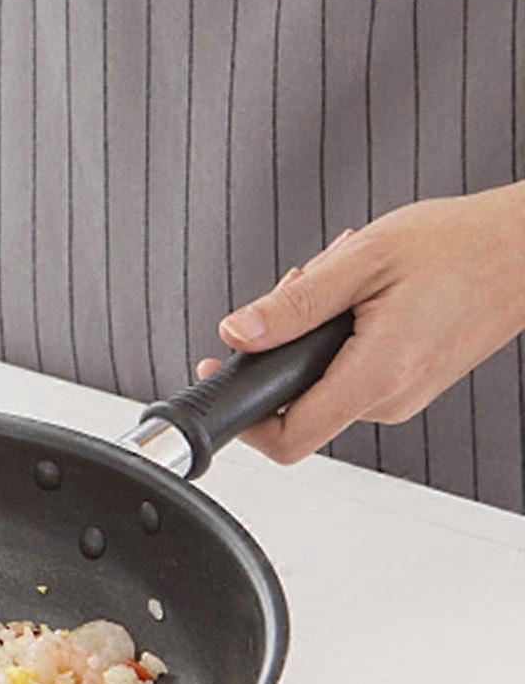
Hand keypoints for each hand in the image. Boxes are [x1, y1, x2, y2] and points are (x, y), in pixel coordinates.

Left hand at [196, 184, 524, 463]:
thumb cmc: (461, 245)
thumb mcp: (363, 260)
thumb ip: (294, 305)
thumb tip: (239, 333)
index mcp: (378, 375)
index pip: (288, 438)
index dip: (243, 415)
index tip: (220, 374)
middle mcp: (392, 398)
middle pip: (299, 407)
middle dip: (280, 350)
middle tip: (296, 289)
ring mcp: (404, 394)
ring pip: (323, 384)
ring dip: (312, 334)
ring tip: (338, 279)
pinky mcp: (411, 382)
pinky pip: (352, 373)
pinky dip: (340, 336)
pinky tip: (359, 294)